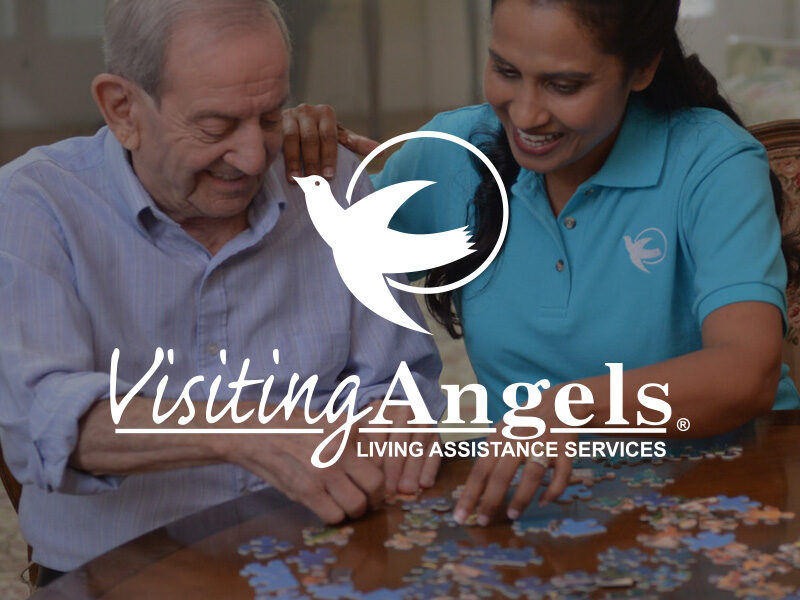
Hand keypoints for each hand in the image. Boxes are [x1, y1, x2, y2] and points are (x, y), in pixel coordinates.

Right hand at [218, 415, 384, 523]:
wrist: (255, 431)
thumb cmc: (291, 427)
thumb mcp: (328, 423)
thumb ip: (351, 441)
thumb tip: (372, 467)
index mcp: (349, 428)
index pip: (379, 460)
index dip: (377, 475)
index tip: (370, 484)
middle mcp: (341, 447)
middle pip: (376, 484)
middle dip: (374, 498)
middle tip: (367, 501)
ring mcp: (325, 469)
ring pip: (358, 504)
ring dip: (354, 511)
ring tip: (346, 507)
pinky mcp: (307, 489)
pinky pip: (334, 515)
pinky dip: (334, 517)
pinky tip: (326, 508)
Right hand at [281, 104, 378, 181]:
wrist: (288, 120)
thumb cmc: (318, 132)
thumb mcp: (338, 136)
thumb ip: (356, 143)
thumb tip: (383, 152)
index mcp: (326, 113)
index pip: (330, 137)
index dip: (329, 157)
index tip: (329, 176)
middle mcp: (307, 110)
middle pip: (311, 139)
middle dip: (313, 162)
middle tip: (315, 183)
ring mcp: (288, 114)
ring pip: (291, 139)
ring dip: (294, 161)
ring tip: (296, 180)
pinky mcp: (271, 121)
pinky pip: (273, 137)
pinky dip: (275, 152)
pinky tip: (274, 165)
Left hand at [365, 402, 440, 495]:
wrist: (395, 415)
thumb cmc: (372, 429)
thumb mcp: (362, 430)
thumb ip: (361, 447)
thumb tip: (363, 472)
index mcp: (381, 410)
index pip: (378, 438)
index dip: (375, 462)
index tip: (372, 480)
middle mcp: (405, 413)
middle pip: (399, 445)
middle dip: (394, 471)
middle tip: (389, 492)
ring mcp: (422, 423)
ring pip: (417, 450)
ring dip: (412, 473)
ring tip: (406, 490)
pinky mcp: (435, 435)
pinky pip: (434, 453)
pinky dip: (430, 469)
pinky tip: (424, 484)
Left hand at [453, 406, 575, 525]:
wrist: (562, 401)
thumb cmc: (526, 422)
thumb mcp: (503, 430)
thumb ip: (490, 454)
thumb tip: (474, 485)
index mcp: (500, 438)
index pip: (480, 470)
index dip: (469, 495)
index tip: (460, 517)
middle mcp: (519, 440)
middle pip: (501, 475)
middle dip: (490, 501)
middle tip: (483, 522)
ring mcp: (543, 444)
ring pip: (531, 475)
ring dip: (521, 498)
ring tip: (512, 516)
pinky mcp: (565, 449)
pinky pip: (561, 474)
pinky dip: (553, 491)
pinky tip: (543, 502)